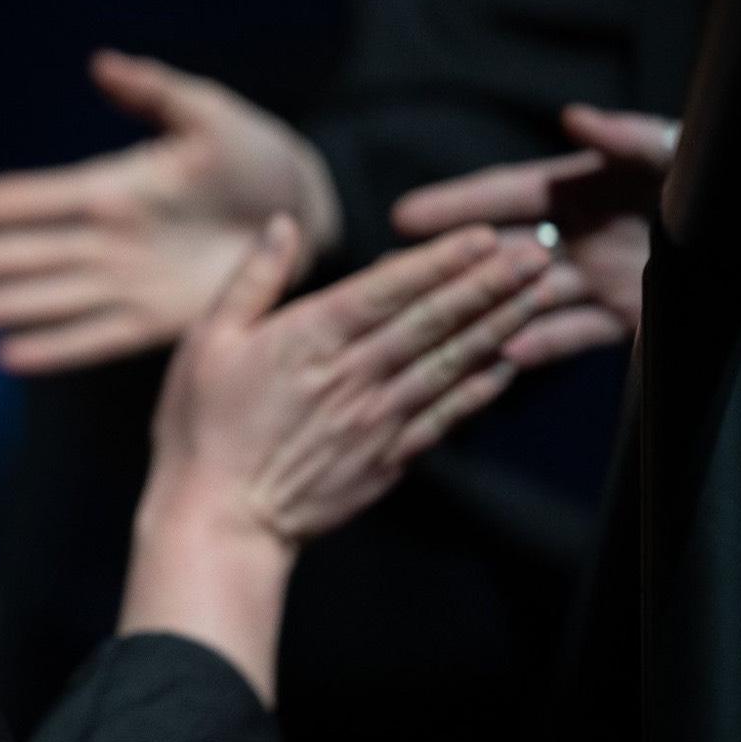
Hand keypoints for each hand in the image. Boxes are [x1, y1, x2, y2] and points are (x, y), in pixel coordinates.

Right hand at [0, 52, 341, 373]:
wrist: (304, 211)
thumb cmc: (254, 154)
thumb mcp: (209, 113)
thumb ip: (156, 91)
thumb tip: (102, 64)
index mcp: (109, 188)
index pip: (28, 197)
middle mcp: (102, 240)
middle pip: (16, 254)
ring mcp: (124, 283)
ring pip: (41, 299)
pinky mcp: (156, 321)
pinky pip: (95, 338)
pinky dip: (55, 348)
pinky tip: (9, 356)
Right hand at [119, 217, 560, 700]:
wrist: (219, 518)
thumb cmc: (202, 427)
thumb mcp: (207, 341)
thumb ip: (252, 280)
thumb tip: (283, 223)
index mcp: (309, 338)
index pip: (389, 288)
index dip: (441, 259)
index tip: (485, 234)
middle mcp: (353, 375)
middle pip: (433, 320)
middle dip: (488, 284)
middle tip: (538, 254)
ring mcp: (377, 419)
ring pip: (449, 363)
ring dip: (498, 327)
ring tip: (539, 298)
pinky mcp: (387, 457)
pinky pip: (445, 415)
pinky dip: (480, 388)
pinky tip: (509, 365)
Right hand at [392, 105, 676, 367]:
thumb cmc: (725, 185)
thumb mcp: (681, 154)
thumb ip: (633, 139)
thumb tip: (576, 117)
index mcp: (589, 184)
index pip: (508, 194)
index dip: (457, 205)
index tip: (403, 216)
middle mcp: (586, 230)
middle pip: (503, 249)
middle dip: (451, 264)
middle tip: (394, 280)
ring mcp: (604, 276)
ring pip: (529, 297)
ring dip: (487, 309)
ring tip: (435, 326)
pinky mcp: (629, 316)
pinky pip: (574, 334)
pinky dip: (542, 346)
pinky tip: (506, 356)